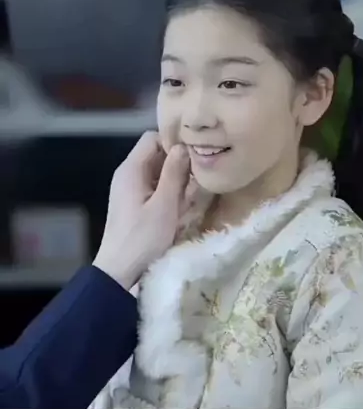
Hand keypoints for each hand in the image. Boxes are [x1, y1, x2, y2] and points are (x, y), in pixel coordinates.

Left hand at [93, 132, 192, 290]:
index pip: (152, 138)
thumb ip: (174, 174)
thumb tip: (183, 147)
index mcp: (131, 169)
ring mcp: (130, 189)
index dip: (173, 142)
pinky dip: (168, 193)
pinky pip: (154, 187)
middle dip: (178, 163)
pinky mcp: (134, 203)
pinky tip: (181, 207)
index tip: (194, 154)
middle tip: (197, 177)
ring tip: (191, 195)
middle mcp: (128, 174)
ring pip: (158, 172)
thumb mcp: (164, 205)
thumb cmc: (143, 238)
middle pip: (156, 154)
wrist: (119, 271)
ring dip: (176, 180)